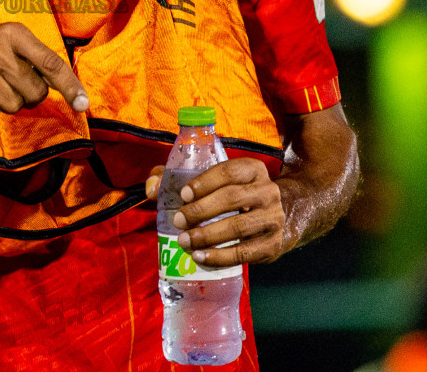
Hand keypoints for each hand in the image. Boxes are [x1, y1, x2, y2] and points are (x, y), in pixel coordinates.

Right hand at [0, 21, 87, 121]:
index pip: (51, 63)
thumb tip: (78, 96)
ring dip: (3, 104)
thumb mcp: (9, 48)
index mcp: (14, 33)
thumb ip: (40, 65)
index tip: (84, 105)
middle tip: (3, 83)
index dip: (70, 87)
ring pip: (13, 106)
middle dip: (25, 96)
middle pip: (35, 92)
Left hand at [146, 158, 285, 266]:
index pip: (228, 171)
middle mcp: (268, 191)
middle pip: (232, 198)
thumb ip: (178, 178)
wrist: (274, 219)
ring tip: (185, 241)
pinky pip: (244, 252)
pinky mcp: (272, 244)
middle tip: (179, 221)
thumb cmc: (234, 196)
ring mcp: (273, 218)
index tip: (183, 195)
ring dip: (208, 236)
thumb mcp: (214, 181)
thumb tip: (151, 187)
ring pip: (238, 227)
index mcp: (253, 169)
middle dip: (201, 210)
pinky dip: (220, 256)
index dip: (204, 182)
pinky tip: (200, 256)